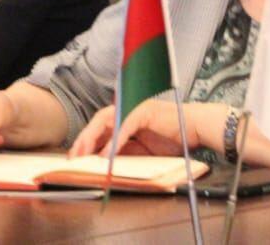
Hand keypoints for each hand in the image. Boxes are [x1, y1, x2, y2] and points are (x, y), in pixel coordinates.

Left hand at [71, 99, 220, 157]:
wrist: (196, 128)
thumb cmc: (174, 138)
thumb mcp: (144, 150)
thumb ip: (125, 151)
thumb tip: (104, 161)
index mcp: (126, 117)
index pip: (100, 127)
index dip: (87, 141)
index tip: (77, 156)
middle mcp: (127, 109)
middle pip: (98, 122)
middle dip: (84, 139)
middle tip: (74, 157)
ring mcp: (134, 107)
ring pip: (106, 120)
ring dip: (93, 138)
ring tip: (84, 154)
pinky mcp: (143, 111)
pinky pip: (124, 127)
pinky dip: (114, 141)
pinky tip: (107, 155)